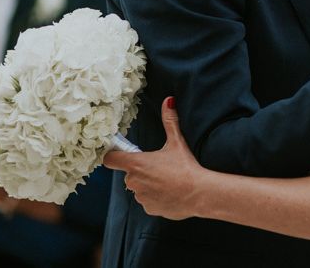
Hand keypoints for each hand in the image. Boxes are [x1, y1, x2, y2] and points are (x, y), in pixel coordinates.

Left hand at [104, 98, 203, 219]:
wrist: (199, 193)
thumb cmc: (186, 166)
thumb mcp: (177, 142)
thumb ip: (170, 121)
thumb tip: (169, 100)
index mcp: (137, 163)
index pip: (110, 159)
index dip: (113, 155)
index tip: (119, 153)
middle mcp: (134, 181)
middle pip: (129, 174)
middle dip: (140, 170)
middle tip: (159, 166)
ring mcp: (141, 197)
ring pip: (139, 188)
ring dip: (148, 184)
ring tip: (167, 180)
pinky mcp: (149, 209)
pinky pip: (147, 200)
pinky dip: (155, 197)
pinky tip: (169, 192)